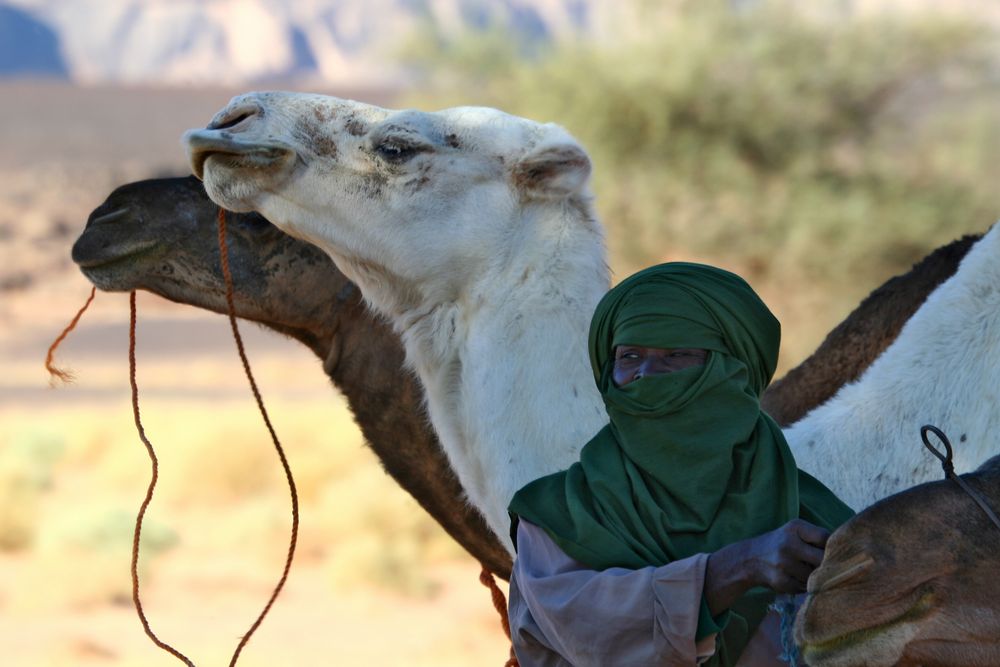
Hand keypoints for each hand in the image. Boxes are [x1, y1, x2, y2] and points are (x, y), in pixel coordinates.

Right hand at [705, 519, 829, 614]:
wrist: (750, 558)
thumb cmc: (781, 543)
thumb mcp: (794, 532)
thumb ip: (817, 538)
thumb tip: (847, 552)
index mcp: (795, 528)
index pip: (825, 538)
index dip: (831, 547)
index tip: (833, 552)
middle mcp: (788, 544)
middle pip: (822, 559)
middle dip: (826, 565)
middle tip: (827, 567)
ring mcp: (784, 564)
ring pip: (815, 576)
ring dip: (816, 577)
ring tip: (808, 572)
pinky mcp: (782, 582)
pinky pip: (806, 587)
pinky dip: (806, 585)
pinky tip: (797, 579)